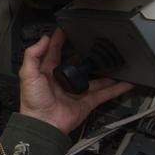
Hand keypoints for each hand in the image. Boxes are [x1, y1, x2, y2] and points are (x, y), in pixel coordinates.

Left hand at [18, 28, 134, 134]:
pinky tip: (126, 82)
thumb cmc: (32, 102)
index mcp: (48, 73)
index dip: (59, 40)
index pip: (55, 52)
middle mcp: (63, 81)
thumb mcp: (28, 74)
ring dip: (106, 72)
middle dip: (87, 56)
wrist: (42, 125)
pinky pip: (105, 94)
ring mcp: (76, 92)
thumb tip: (42, 39)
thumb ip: (33, 55)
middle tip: (97, 45)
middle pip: (78, 65)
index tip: (65, 29)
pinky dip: (117, 89)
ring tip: (116, 61)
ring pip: (95, 79)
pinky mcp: (87, 102)